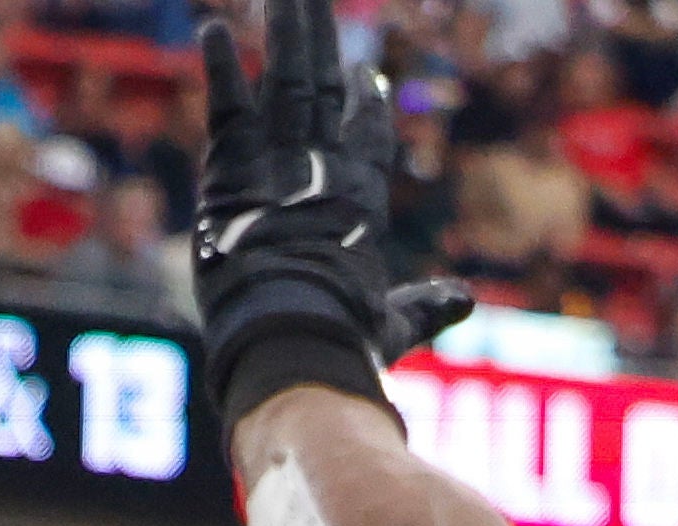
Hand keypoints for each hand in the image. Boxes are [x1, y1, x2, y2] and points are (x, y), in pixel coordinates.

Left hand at [191, 4, 468, 417]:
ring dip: (285, 30)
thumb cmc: (345, 340)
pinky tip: (212, 27)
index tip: (364, 79)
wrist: (293, 334)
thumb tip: (465, 301)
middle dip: (321, 43)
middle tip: (314, 3)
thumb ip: (425, 306)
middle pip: (325, 89)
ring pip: (286, 79)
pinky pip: (227, 102)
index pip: (367, 139)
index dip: (366, 108)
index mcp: (362, 200)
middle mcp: (325, 166)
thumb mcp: (392, 324)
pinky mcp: (234, 163)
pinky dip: (222, 64)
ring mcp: (282, 158)